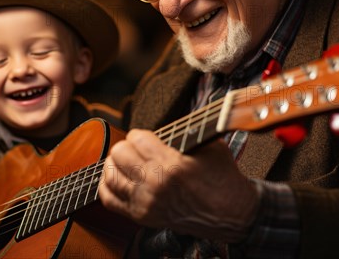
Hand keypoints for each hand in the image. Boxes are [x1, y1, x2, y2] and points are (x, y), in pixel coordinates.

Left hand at [98, 129, 258, 241]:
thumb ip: (185, 130)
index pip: (137, 138)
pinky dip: (107, 185)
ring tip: (124, 160)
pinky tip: (116, 177)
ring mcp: (147, 202)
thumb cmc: (222, 177)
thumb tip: (163, 121)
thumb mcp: (210, 144)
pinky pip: (109, 199)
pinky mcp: (142, 217)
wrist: (231, 214)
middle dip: (126, 146)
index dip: (140, 134)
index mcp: (172, 164)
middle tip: (135, 148)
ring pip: (110, 175)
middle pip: (118, 153)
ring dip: (115, 164)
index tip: (146, 137)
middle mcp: (156, 184)